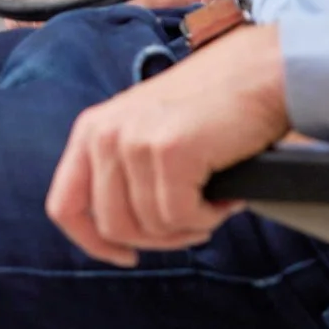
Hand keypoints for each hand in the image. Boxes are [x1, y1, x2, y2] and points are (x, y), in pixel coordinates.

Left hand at [46, 24, 289, 264]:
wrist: (263, 73)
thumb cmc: (216, 106)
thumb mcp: (148, 130)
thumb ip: (122, 170)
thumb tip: (118, 232)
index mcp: (92, 130)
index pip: (64, 206)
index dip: (94, 243)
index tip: (126, 256)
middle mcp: (105, 133)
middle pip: (112, 227)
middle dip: (158, 239)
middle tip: (194, 223)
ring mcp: (134, 140)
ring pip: (150, 226)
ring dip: (190, 225)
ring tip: (214, 199)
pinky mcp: (168, 150)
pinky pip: (180, 217)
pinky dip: (208, 216)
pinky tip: (226, 195)